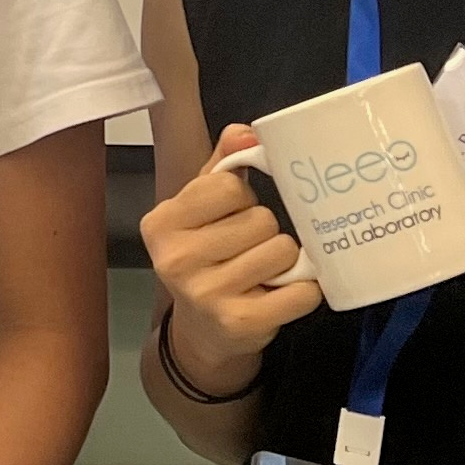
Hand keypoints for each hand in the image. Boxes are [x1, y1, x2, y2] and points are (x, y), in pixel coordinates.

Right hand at [143, 126, 320, 392]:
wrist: (202, 331)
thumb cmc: (205, 256)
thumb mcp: (201, 208)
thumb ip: (221, 164)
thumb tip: (246, 133)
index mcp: (161, 223)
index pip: (228, 185)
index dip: (240, 197)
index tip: (231, 214)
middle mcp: (175, 259)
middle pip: (260, 219)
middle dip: (264, 230)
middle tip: (248, 248)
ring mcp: (205, 294)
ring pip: (282, 250)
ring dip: (284, 259)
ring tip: (264, 271)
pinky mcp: (240, 323)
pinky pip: (301, 291)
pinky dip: (303, 289)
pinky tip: (282, 291)